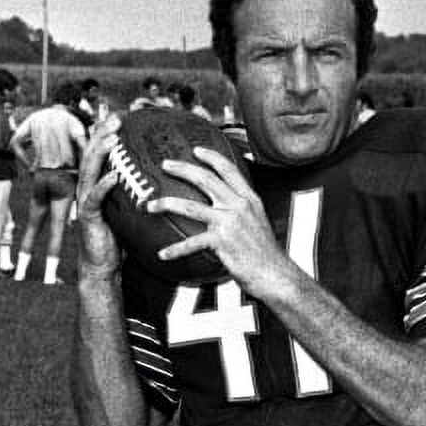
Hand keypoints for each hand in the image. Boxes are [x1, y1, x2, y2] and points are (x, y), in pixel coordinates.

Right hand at [74, 115, 125, 278]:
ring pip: (89, 170)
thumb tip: (163, 179)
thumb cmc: (118, 237)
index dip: (106, 132)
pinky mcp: (87, 216)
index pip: (99, 152)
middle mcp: (88, 187)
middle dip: (102, 133)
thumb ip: (137, 192)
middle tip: (116, 118)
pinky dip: (103, 185)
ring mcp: (85, 200)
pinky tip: (113, 175)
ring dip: (100, 152)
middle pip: (91, 153)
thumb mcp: (129, 209)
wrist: (103, 264)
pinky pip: (94, 197)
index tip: (120, 116)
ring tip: (112, 138)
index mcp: (97, 183)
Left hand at [151, 145, 289, 299]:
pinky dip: (175, 250)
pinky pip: (191, 243)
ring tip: (150, 206)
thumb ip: (241, 211)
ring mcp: (229, 223)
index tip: (197, 150)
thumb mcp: (257, 223)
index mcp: (249, 199)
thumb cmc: (265, 254)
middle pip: (205, 179)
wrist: (275, 274)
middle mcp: (239, 206)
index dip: (211, 157)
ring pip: (190, 206)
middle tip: (165, 164)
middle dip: (182, 168)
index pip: (228, 170)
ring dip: (166, 204)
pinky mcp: (221, 242)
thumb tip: (223, 208)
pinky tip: (163, 254)